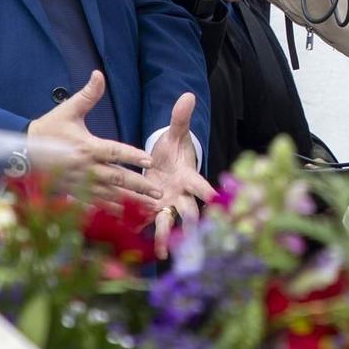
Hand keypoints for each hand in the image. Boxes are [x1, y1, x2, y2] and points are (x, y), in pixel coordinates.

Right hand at [24, 71, 161, 203]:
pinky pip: (96, 204)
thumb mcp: (68, 110)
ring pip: (110, 195)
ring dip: (131, 202)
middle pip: (117, 178)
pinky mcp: (74, 192)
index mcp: (86, 147)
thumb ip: (87, 95)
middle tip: (158, 192)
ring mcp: (80, 182)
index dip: (131, 156)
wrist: (22, 150)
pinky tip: (126, 217)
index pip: (114, 152)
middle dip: (139, 186)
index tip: (149, 161)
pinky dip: (112, 211)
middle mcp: (85, 167)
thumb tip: (99, 74)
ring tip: (150, 208)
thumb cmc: (48, 128)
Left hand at [147, 93, 215, 258]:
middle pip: (188, 210)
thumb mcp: (174, 135)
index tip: (212, 198)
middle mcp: (180, 195)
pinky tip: (136, 247)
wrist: (161, 165)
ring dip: (166, 236)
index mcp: (188, 176)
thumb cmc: (172, 151)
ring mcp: (167, 206)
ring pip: (169, 223)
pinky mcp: (152, 212)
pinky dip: (143, 233)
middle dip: (190, 222)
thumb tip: (188, 95)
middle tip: (193, 234)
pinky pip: (148, 223)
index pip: (200, 184)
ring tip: (163, 253)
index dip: (206, 190)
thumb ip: (180, 119)